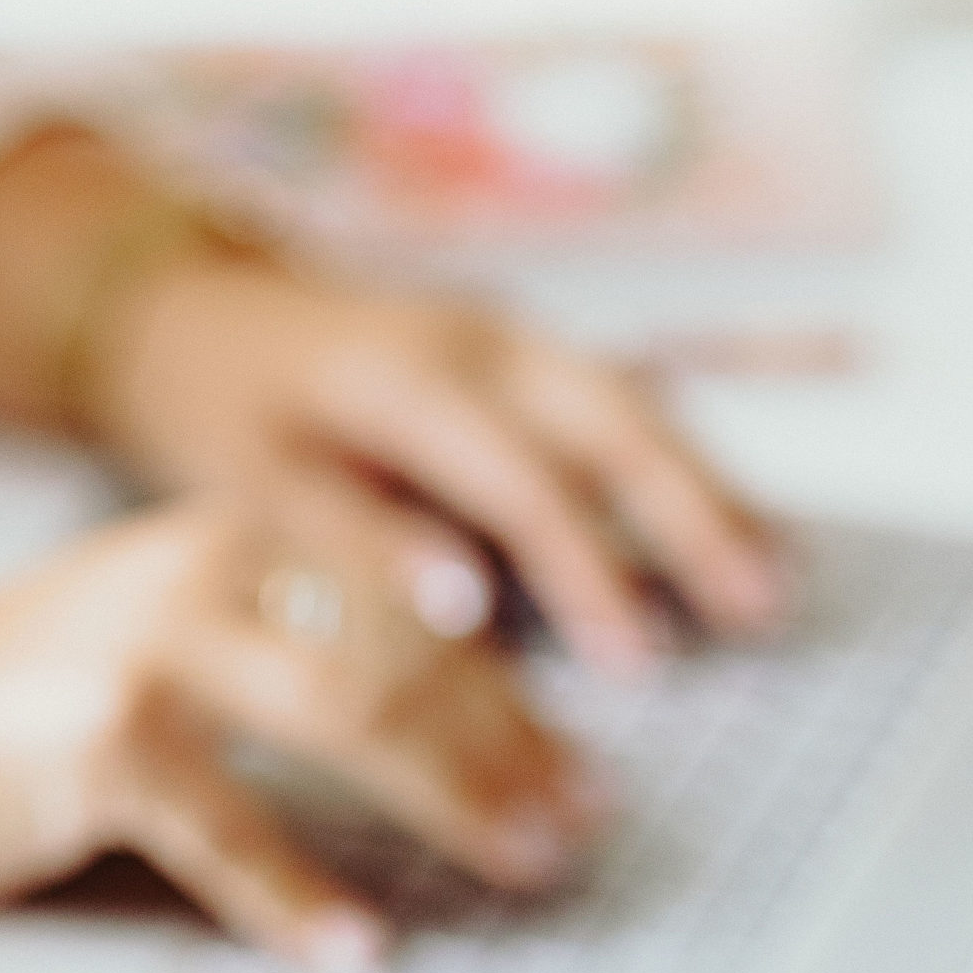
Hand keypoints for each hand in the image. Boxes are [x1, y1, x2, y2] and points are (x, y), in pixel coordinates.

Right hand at [0, 489, 602, 966]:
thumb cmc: (11, 704)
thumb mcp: (162, 631)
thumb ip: (284, 647)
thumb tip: (435, 722)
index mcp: (235, 532)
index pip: (414, 603)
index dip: (515, 694)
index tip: (578, 769)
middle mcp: (207, 566)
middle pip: (409, 653)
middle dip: (512, 750)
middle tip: (574, 828)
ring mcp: (156, 647)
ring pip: (356, 716)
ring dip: (455, 800)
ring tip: (518, 863)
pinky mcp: (105, 739)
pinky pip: (237, 829)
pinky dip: (301, 899)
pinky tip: (354, 949)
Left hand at [94, 260, 783, 674]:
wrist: (193, 308)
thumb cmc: (218, 409)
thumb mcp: (254, 484)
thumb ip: (357, 542)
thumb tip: (462, 611)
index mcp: (409, 377)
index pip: (524, 483)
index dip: (589, 576)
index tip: (641, 665)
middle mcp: (481, 341)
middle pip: (618, 424)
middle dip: (699, 518)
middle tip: (764, 610)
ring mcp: (512, 337)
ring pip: (639, 406)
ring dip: (713, 490)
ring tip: (779, 577)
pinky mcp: (523, 353)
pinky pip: (622, 402)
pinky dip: (682, 466)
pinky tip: (732, 527)